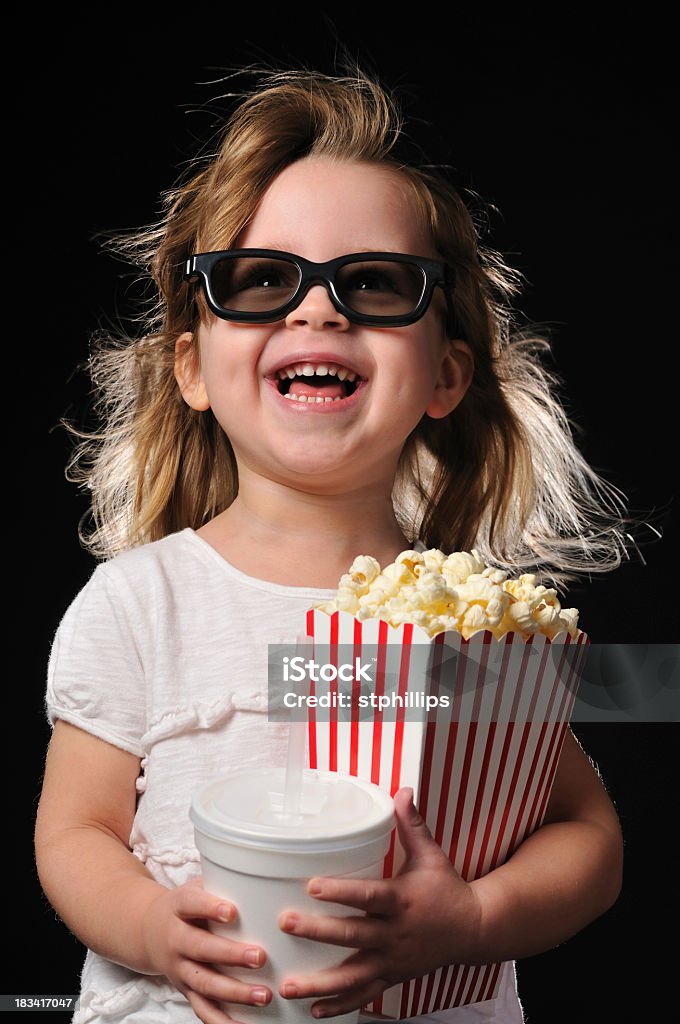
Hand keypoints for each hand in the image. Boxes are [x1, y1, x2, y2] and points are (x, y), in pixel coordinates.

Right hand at [142, 877, 271, 1023]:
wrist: (148, 931)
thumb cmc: (186, 905)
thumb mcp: (196, 886)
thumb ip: (222, 883)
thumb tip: (265, 875)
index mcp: (178, 907)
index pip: (192, 904)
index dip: (210, 907)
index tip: (232, 911)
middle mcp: (175, 939)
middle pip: (200, 948)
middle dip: (230, 955)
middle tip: (260, 956)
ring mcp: (179, 967)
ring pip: (204, 983)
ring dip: (234, 992)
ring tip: (263, 995)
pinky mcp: (184, 989)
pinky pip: (202, 1008)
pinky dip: (220, 1021)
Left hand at [277, 787, 481, 1018]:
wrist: (474, 930)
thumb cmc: (447, 889)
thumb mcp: (431, 855)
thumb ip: (412, 824)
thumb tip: (402, 789)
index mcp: (401, 901)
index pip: (368, 897)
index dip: (341, 892)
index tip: (312, 886)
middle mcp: (395, 934)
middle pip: (352, 935)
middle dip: (317, 932)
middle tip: (285, 924)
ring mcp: (393, 960)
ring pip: (353, 975)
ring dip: (319, 983)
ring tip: (287, 985)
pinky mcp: (393, 977)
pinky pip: (364, 995)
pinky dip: (340, 1005)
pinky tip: (314, 1010)